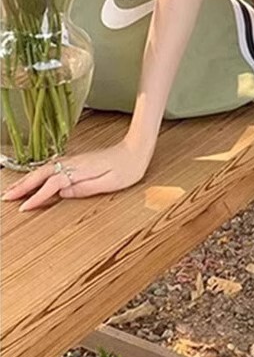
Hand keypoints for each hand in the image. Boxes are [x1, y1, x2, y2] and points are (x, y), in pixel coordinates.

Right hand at [0, 140, 149, 211]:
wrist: (138, 149)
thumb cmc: (128, 168)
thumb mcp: (110, 183)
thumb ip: (85, 188)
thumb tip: (62, 193)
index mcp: (80, 170)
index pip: (52, 184)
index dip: (37, 196)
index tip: (23, 208)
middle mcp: (74, 163)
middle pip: (43, 175)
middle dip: (23, 186)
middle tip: (6, 198)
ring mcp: (75, 160)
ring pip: (45, 170)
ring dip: (27, 180)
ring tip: (12, 190)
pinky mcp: (78, 161)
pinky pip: (52, 168)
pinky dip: (38, 174)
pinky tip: (33, 178)